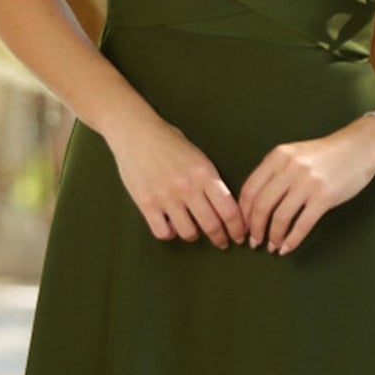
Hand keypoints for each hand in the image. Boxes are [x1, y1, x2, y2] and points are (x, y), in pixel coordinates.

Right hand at [105, 111, 247, 248]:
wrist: (135, 131)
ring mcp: (166, 197)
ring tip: (192, 228)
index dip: (237, 228)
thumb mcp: (198, 157)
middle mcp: (187, 187)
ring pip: (188, 233)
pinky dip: (169, 233)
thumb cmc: (168, 142)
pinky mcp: (146, 204)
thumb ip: (210, 181)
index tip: (238, 235)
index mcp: (204, 173)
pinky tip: (169, 224)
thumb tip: (225, 208)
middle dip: (220, 238)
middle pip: (212, 226)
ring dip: (193, 234)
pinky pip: (163, 233)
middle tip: (222, 242)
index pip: (230, 210)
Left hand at [239, 115, 374, 254]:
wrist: (360, 148)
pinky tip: (288, 248)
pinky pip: (302, 224)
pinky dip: (292, 240)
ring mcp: (308, 182)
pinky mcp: (324, 197)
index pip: (250, 189)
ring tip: (272, 245)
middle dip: (255, 228)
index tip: (243, 226)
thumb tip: (255, 204)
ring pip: (280, 217)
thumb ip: (275, 172)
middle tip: (254, 241)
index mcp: (278, 157)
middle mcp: (290, 168)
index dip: (243, 213)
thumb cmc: (326, 155)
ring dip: (273, 236)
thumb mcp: (295, 155)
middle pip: (262, 205)